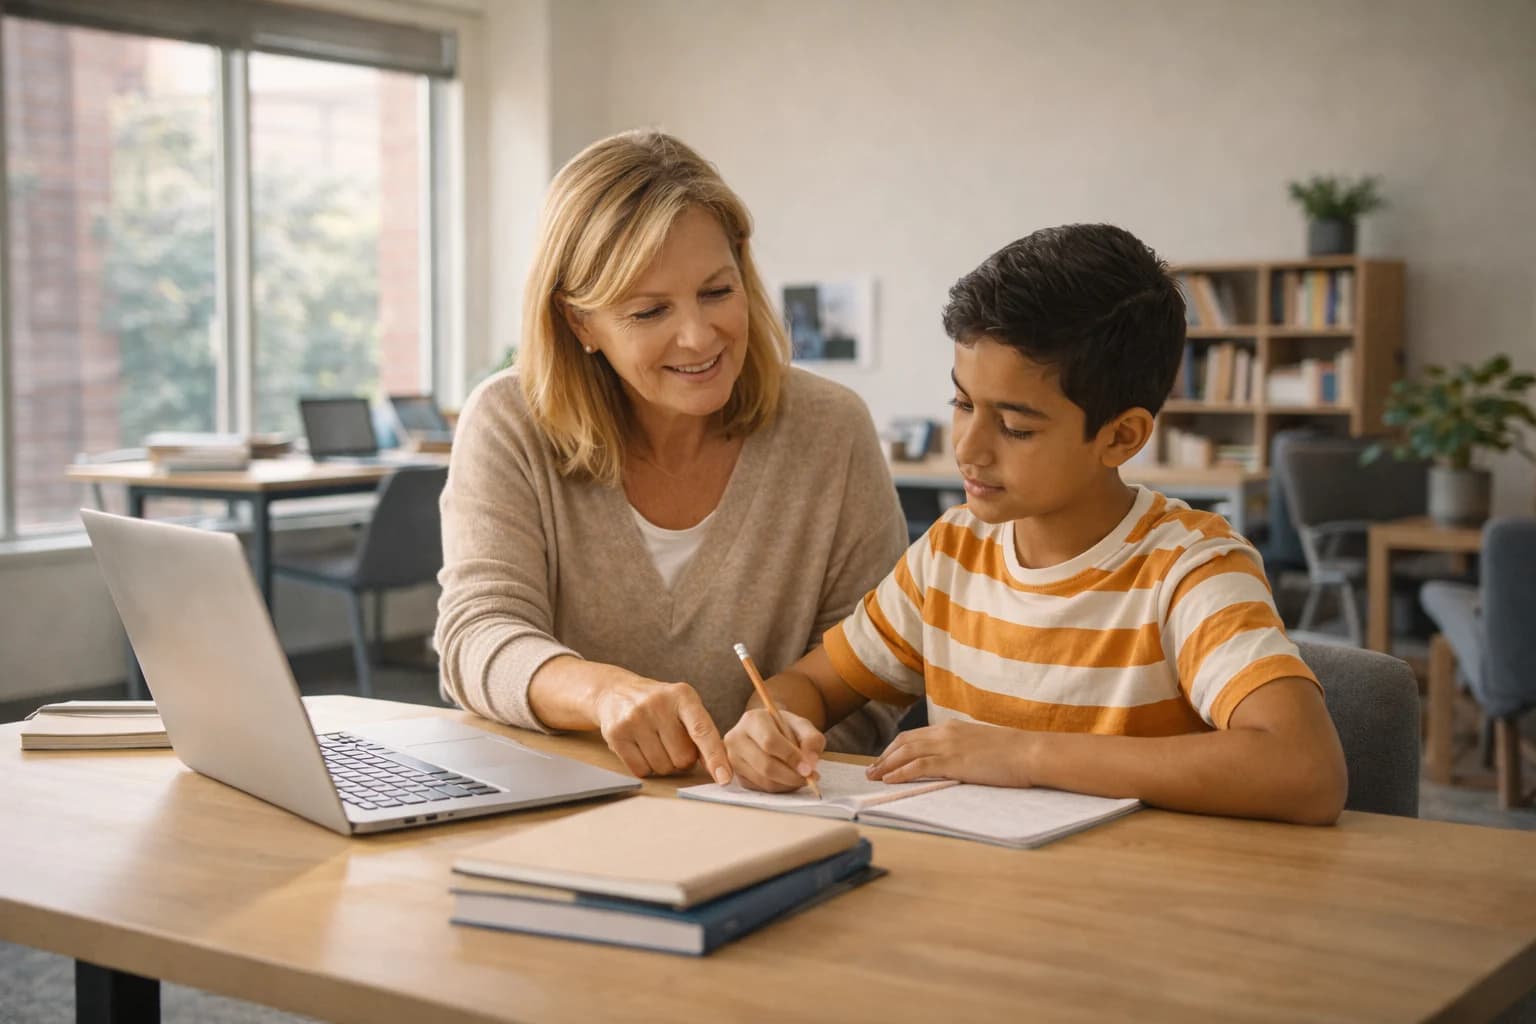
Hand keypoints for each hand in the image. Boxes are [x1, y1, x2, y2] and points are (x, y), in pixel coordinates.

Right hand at [593, 676, 731, 782]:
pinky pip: (641, 770)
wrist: (615, 692)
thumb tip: (719, 770)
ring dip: (663, 763)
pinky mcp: (616, 734)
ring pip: (663, 768)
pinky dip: (645, 767)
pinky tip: (640, 747)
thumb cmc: (660, 705)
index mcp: (682, 696)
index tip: (724, 778)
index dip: (715, 756)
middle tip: (671, 741)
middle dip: (682, 758)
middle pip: (683, 758)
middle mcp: (658, 704)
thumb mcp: (684, 707)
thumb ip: (703, 734)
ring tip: (654, 741)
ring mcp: (634, 718)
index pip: (702, 731)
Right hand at [724, 708, 824, 792]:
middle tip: (809, 778)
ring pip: (763, 780)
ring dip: (787, 784)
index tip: (809, 769)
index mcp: (752, 719)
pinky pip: (760, 788)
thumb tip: (810, 762)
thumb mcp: (802, 726)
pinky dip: (779, 788)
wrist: (768, 732)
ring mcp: (732, 758)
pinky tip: (788, 780)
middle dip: (791, 776)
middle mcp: (736, 738)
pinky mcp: (736, 775)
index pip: (770, 742)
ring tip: (802, 778)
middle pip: (765, 765)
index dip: (791, 757)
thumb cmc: (785, 728)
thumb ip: (811, 739)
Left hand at [866, 721, 1034, 787]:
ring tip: (873, 777)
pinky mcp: (953, 761)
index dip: (895, 748)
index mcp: (952, 728)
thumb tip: (952, 762)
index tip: (884, 759)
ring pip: (906, 753)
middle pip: (904, 742)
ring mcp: (949, 746)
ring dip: (886, 765)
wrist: (1031, 752)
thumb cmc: (1013, 753)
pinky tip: (889, 780)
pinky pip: (919, 766)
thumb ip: (963, 749)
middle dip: (885, 757)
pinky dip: (901, 772)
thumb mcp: (982, 745)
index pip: (914, 736)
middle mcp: (945, 732)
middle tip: (871, 770)